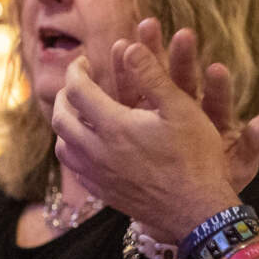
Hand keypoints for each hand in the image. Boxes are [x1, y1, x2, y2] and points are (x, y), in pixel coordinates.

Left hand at [52, 19, 258, 242]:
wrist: (197, 212)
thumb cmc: (195, 157)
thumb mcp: (181, 108)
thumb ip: (152, 75)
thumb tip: (128, 46)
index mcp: (114, 126)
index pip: (77, 89)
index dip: (77, 70)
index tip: (86, 62)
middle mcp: (97, 151)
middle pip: (61, 117)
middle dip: (64, 95)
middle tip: (77, 83)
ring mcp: (98, 176)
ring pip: (62, 146)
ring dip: (65, 124)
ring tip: (79, 113)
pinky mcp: (104, 194)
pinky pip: (75, 169)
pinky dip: (73, 150)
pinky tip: (88, 145)